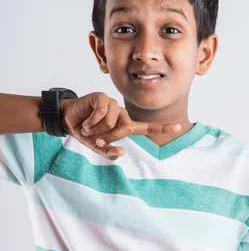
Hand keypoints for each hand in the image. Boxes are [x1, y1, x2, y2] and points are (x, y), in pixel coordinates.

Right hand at [60, 92, 180, 160]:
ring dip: (98, 130)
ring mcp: (112, 104)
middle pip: (127, 128)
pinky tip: (86, 122)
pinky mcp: (102, 97)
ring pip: (113, 121)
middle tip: (97, 140)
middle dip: (111, 137)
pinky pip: (102, 113)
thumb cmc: (85, 132)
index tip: (178, 126)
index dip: (162, 127)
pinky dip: (92, 122)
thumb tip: (121, 153)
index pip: (146, 127)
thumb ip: (108, 151)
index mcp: (124, 125)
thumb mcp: (97, 146)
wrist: (67, 120)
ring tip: (89, 129)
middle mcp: (121, 114)